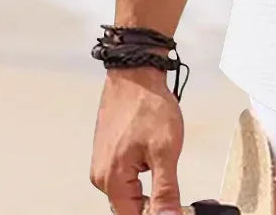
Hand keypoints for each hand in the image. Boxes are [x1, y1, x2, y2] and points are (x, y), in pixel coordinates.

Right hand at [90, 65, 184, 214]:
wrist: (136, 73)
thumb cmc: (148, 105)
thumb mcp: (166, 150)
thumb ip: (166, 190)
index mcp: (112, 180)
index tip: (173, 208)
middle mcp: (101, 176)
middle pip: (128, 207)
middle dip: (151, 202)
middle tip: (171, 185)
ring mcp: (102, 163)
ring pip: (127, 191)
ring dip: (146, 187)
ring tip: (162, 164)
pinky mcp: (107, 152)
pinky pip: (124, 174)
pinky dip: (140, 173)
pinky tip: (152, 156)